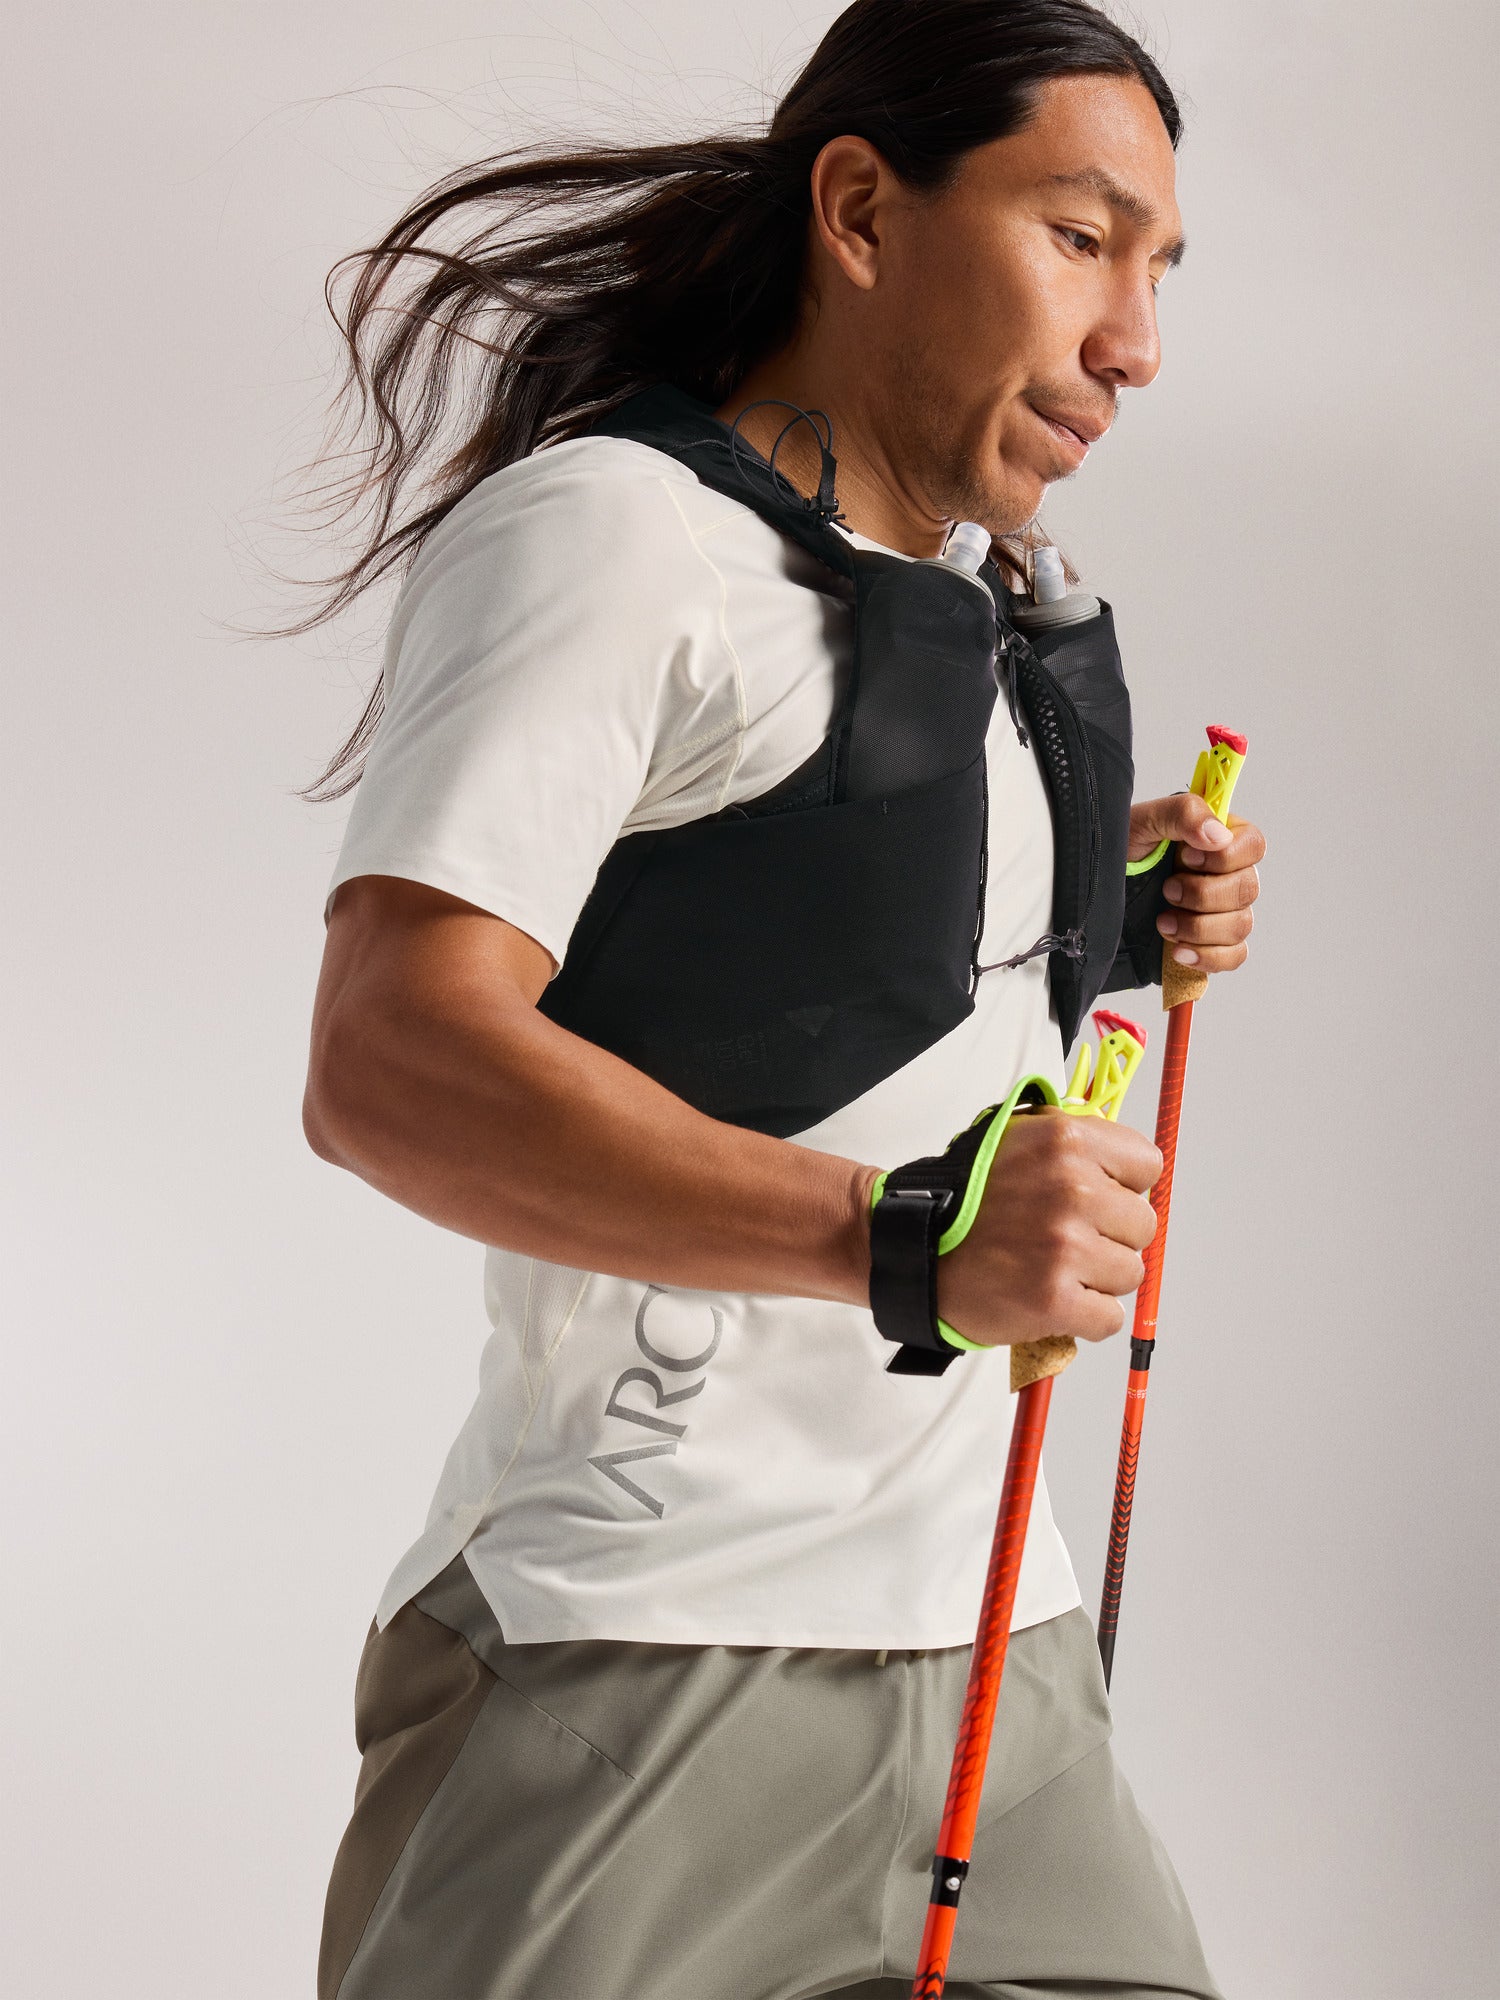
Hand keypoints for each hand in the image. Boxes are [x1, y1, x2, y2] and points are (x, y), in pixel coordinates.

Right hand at [935, 1109, 1160, 1347]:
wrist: (913, 1248)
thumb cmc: (963, 1198)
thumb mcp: (1017, 1138)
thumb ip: (1073, 1142)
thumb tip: (1123, 1162)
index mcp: (1066, 1142)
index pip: (1147, 1167)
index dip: (1124, 1187)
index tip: (1099, 1199)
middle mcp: (1071, 1190)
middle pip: (1142, 1225)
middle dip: (1111, 1237)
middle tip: (1066, 1240)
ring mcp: (1064, 1247)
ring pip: (1129, 1274)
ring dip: (1098, 1279)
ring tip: (1054, 1270)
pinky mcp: (1054, 1300)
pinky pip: (1109, 1318)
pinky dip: (1085, 1319)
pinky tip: (1052, 1300)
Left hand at [1129, 795, 1265, 974]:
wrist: (1094, 895)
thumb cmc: (1119, 852)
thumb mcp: (1142, 822)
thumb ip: (1182, 814)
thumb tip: (1218, 834)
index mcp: (1216, 839)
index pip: (1252, 845)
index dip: (1226, 857)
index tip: (1188, 859)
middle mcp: (1224, 875)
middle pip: (1247, 889)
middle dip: (1203, 894)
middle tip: (1167, 890)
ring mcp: (1219, 912)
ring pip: (1240, 925)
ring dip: (1199, 927)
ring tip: (1162, 922)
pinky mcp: (1208, 943)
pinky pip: (1233, 956)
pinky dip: (1208, 956)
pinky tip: (1179, 951)